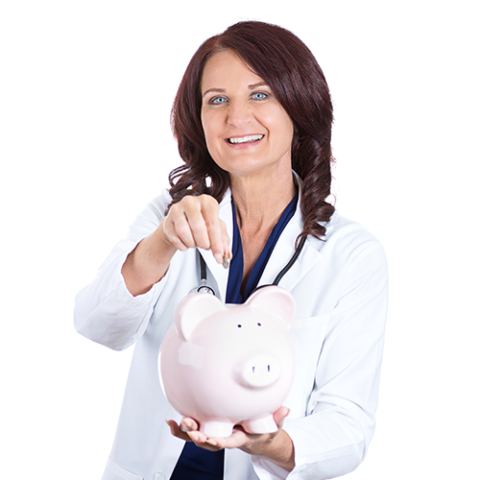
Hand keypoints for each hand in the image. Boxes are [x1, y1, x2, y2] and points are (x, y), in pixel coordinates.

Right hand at [162, 194, 230, 263]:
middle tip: (205, 246)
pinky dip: (183, 246)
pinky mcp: (167, 220)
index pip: (212, 223)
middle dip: (203, 242)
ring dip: (192, 243)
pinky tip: (186, 243)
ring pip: (183, 232)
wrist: (183, 221)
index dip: (216, 242)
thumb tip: (226, 254)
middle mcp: (191, 202)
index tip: (219, 255)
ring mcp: (177, 210)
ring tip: (195, 242)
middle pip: (197, 227)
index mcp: (207, 201)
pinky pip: (175, 238)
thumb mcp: (217, 229)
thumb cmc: (203, 223)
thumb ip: (223, 241)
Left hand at [166, 407, 294, 470]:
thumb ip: (279, 417)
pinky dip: (180, 428)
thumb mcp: (274, 425)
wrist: (255, 437)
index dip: (220, 442)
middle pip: (209, 441)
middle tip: (190, 428)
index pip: (229, 442)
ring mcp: (215, 433)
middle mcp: (224, 437)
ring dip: (185, 432)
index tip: (213, 439)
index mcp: (240, 438)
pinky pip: (192, 431)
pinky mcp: (208, 428)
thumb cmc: (263, 429)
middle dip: (198, 436)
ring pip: (197, 437)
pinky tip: (170, 421)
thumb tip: (286, 409)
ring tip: (175, 423)